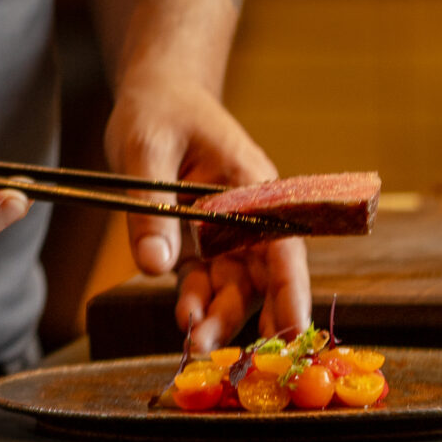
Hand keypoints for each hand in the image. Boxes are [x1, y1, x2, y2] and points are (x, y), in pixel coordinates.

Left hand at [105, 75, 311, 351]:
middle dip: (243, 315)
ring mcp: (227, 229)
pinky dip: (197, 300)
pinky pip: (206, 278)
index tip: (294, 329)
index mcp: (253, 183)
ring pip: (234, 284)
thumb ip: (151, 207)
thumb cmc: (160, 108)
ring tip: (193, 344)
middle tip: (215, 348)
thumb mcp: (147, 148)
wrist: (156, 93)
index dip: (291, 288)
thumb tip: (155, 268)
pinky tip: (184, 318)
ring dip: (218, 316)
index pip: (283, 242)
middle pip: (261, 274)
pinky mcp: (203, 239)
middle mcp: (249, 211)